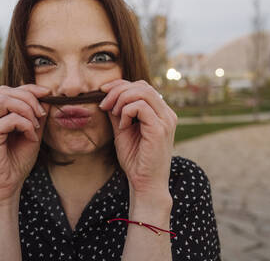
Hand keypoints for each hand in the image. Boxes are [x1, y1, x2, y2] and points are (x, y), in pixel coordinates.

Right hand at [0, 84, 50, 205]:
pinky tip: (31, 136)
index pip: (5, 91)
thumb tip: (46, 96)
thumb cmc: (15, 164)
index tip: (47, 93)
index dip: (27, 88)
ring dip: (27, 108)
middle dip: (29, 97)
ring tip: (37, 124)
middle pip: (4, 91)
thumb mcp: (30, 135)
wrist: (4, 190)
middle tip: (42, 114)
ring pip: (4, 100)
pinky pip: (10, 119)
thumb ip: (35, 116)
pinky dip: (26, 124)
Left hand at [99, 80, 176, 195]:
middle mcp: (167, 114)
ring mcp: (166, 120)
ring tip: (114, 115)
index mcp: (161, 113)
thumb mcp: (123, 130)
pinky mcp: (160, 129)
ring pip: (142, 92)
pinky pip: (140, 106)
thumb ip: (118, 113)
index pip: (142, 86)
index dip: (121, 85)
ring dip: (121, 100)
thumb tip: (106, 95)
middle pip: (142, 85)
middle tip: (104, 104)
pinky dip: (126, 112)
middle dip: (118, 90)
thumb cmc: (135, 160)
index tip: (103, 92)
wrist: (145, 184)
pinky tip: (123, 126)